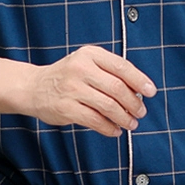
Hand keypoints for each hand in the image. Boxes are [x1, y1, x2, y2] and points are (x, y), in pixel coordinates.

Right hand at [30, 46, 156, 137]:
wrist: (34, 87)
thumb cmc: (68, 75)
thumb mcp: (87, 63)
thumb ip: (110, 72)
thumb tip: (139, 91)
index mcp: (90, 54)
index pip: (121, 66)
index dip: (139, 80)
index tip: (150, 92)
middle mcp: (80, 68)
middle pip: (117, 88)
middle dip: (134, 103)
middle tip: (141, 112)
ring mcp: (72, 88)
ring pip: (108, 106)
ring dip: (124, 117)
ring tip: (131, 123)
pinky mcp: (66, 108)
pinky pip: (95, 120)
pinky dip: (109, 128)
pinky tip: (115, 130)